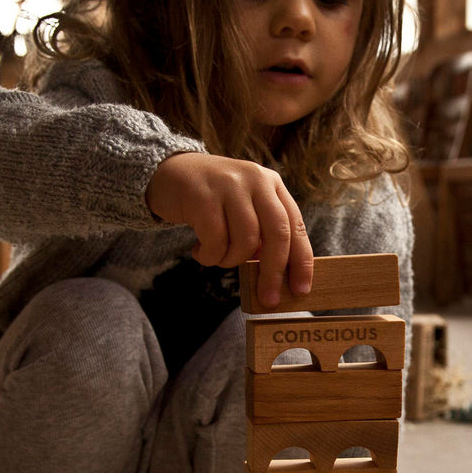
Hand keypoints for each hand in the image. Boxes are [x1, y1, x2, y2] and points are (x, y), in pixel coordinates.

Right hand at [146, 152, 312, 307]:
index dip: (301, 261)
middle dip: (273, 272)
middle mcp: (256, 180)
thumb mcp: (244, 208)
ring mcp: (230, 185)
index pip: (296, 226)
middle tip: (268, 299)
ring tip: (218, 258)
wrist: (170, 173)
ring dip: (232, 261)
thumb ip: (262, 233)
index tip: (301, 290)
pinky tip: (199, 252)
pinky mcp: (203, 195)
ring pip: (246, 240)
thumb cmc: (212, 201)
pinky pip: (215, 240)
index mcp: (272, 184)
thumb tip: (276, 276)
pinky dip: (209, 256)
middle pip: (277, 234)